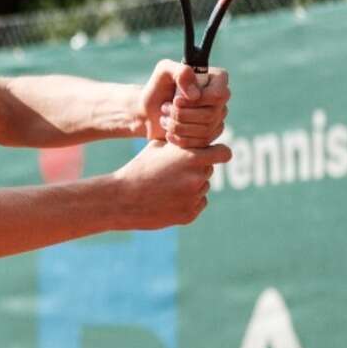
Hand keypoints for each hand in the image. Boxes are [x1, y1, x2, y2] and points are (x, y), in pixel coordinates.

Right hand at [115, 137, 230, 229]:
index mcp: (191, 157)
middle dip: (196, 169)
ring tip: (166, 187)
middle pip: (208, 170)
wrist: (122, 199)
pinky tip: (166, 199)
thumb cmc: (139, 168)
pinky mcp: (189, 215)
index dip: (219, 153)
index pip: (224, 153)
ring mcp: (194, 198)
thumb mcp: (158, 147)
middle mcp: (196, 177)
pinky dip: (186, 202)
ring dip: (190, 186)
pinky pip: (197, 204)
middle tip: (173, 172)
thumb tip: (196, 132)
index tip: (214, 154)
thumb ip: (181, 141)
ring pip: (202, 187)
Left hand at [136, 60, 229, 149]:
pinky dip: (180, 139)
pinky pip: (201, 143)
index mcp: (216, 79)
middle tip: (165, 108)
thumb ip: (180, 72)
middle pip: (211, 114)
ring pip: (205, 130)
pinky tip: (168, 132)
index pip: (219, 95)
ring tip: (164, 118)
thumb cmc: (157, 88)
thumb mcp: (164, 71)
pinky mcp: (209, 135)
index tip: (176, 100)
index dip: (197, 101)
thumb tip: (196, 95)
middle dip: (182, 114)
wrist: (148, 111)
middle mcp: (221, 99)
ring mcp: (217, 118)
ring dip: (178, 126)